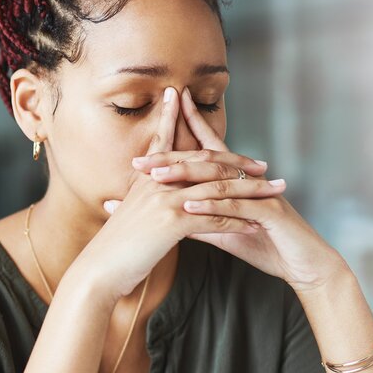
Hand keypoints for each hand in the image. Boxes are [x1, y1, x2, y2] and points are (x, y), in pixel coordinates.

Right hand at [71, 87, 287, 301]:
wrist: (98, 271)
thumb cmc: (113, 248)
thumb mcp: (128, 216)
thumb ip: (142, 200)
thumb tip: (152, 196)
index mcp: (145, 179)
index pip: (166, 141)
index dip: (179, 120)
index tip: (190, 101)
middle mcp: (156, 183)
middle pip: (204, 162)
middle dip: (237, 161)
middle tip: (263, 164)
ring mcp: (164, 200)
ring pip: (217, 189)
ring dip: (250, 191)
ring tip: (274, 192)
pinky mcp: (172, 222)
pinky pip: (214, 218)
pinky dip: (238, 222)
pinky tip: (257, 225)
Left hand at [126, 87, 344, 290]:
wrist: (305, 265)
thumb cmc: (266, 245)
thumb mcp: (224, 230)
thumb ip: (199, 219)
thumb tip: (167, 213)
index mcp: (237, 181)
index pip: (206, 152)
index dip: (183, 136)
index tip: (146, 142)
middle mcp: (248, 180)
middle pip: (205, 161)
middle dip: (172, 157)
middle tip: (140, 161)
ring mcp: (260, 193)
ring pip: (218, 178)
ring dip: (185, 176)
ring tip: (156, 177)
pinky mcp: (270, 211)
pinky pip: (236, 205)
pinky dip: (210, 205)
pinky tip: (187, 205)